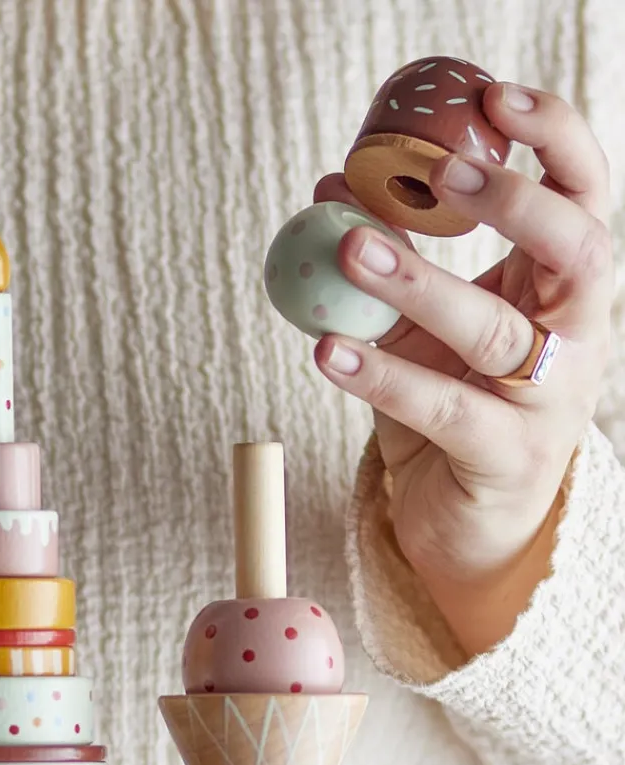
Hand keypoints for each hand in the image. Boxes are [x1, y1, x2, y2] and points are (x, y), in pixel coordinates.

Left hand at [312, 83, 614, 655]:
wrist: (470, 523)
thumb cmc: (453, 411)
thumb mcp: (421, 327)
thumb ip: (386, 262)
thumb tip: (324, 190)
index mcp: (563, 285)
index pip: (585, 190)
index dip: (553, 137)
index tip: (493, 96)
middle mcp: (574, 334)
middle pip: (576, 246)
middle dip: (514, 200)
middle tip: (441, 171)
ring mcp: (547, 398)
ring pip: (495, 329)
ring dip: (420, 282)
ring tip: (349, 246)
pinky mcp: (503, 457)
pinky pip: (442, 409)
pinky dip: (382, 376)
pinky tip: (328, 348)